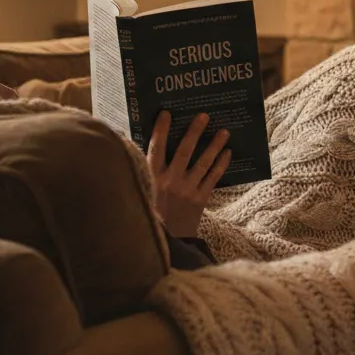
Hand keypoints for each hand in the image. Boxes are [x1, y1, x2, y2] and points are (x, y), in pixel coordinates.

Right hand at [147, 111, 230, 238]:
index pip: (155, 148)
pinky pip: (213, 178)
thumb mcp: (139, 191)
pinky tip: (227, 153)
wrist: (164, 242)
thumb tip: (127, 147)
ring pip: (203, 162)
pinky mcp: (200, 200)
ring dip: (214, 145)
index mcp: (151, 177)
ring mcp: (187, 190)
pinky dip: (221, 164)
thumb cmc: (149, 213)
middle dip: (194, 132)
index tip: (166, 113)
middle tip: (204, 116)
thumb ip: (138, 170)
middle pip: (184, 150)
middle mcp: (170, 181)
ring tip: (224, 131)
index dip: (161, 130)